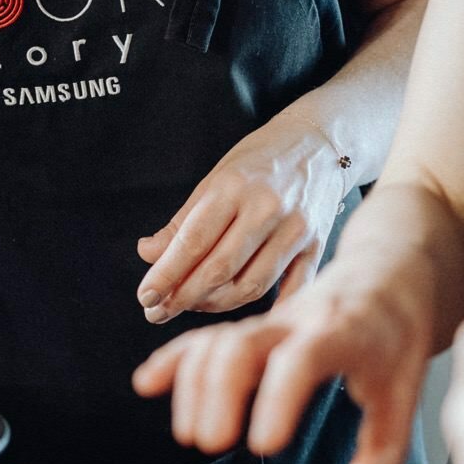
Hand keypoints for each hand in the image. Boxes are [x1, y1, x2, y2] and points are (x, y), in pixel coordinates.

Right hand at [131, 250, 433, 463]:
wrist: (384, 275)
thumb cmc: (394, 339)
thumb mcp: (404, 394)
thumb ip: (382, 451)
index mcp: (340, 334)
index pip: (301, 360)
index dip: (278, 399)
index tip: (262, 446)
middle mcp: (294, 321)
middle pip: (241, 344)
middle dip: (218, 392)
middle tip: (211, 445)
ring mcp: (266, 320)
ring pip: (216, 340)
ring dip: (193, 384)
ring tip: (191, 436)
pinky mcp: (248, 324)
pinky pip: (204, 335)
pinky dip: (174, 357)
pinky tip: (147, 384)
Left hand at [135, 122, 347, 323]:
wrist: (318, 144)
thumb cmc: (258, 161)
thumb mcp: (215, 179)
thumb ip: (182, 220)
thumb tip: (148, 253)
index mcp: (234, 187)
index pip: (193, 241)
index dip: (166, 274)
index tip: (145, 297)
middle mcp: (267, 208)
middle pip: (220, 269)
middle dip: (184, 297)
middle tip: (158, 312)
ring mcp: (296, 229)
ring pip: (253, 285)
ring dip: (217, 304)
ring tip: (193, 306)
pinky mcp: (318, 245)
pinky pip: (293, 290)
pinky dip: (269, 311)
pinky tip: (242, 319)